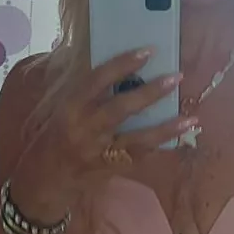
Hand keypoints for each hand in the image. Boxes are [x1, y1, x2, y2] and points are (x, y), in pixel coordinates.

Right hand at [9, 47, 197, 221]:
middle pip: (121, 108)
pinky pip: (139, 157)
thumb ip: (87, 94)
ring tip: (191, 117)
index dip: (122, 64)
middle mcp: (84, 129)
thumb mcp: (61, 112)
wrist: (43, 181)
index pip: (97, 80)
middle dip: (150, 92)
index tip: (147, 51)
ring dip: (166, 128)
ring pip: (137, 138)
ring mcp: (98, 152)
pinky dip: (159, 146)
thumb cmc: (53, 140)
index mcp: (70, 108)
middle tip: (175, 77)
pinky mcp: (109, 170)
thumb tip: (120, 68)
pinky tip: (179, 137)